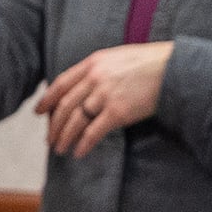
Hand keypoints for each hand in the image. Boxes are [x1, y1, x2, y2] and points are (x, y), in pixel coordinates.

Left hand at [31, 43, 171, 158]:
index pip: (60, 83)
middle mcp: (95, 78)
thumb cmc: (149, 63)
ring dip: (64, 137)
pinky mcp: (118, 112)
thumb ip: (97, 70)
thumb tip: (83, 88)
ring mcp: (105, 95)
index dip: (46, 100)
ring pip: (75, 121)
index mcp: (92, 63)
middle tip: (49, 139)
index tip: (38, 112)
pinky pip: (93, 132)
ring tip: (59, 150)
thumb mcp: (117, 58)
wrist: (173, 68)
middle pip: (64, 106)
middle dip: (54, 125)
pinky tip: (79, 153)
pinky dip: (83, 145)